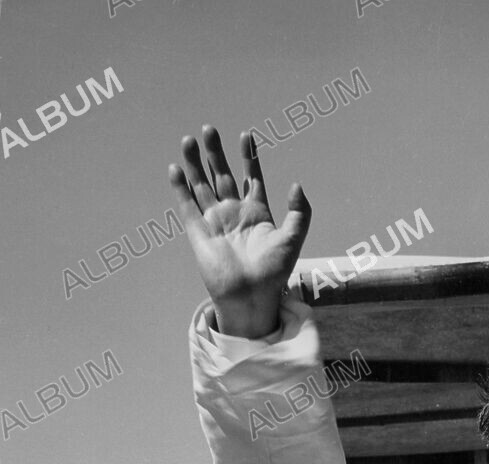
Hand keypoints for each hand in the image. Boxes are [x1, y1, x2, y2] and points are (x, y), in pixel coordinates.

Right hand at [169, 125, 311, 337]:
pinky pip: (187, 206)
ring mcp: (215, 222)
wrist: (251, 296)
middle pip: (222, 175)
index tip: (245, 135)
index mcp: (256, 212)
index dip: (248, 157)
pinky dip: (181, 188)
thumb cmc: (274, 272)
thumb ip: (300, 212)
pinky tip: (175, 168)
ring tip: (189, 140)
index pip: (251, 177)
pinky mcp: (199, 233)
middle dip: (216, 153)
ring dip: (195, 164)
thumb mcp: (293, 239)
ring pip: (202, 186)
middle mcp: (234, 213)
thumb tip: (296, 185)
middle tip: (209, 129)